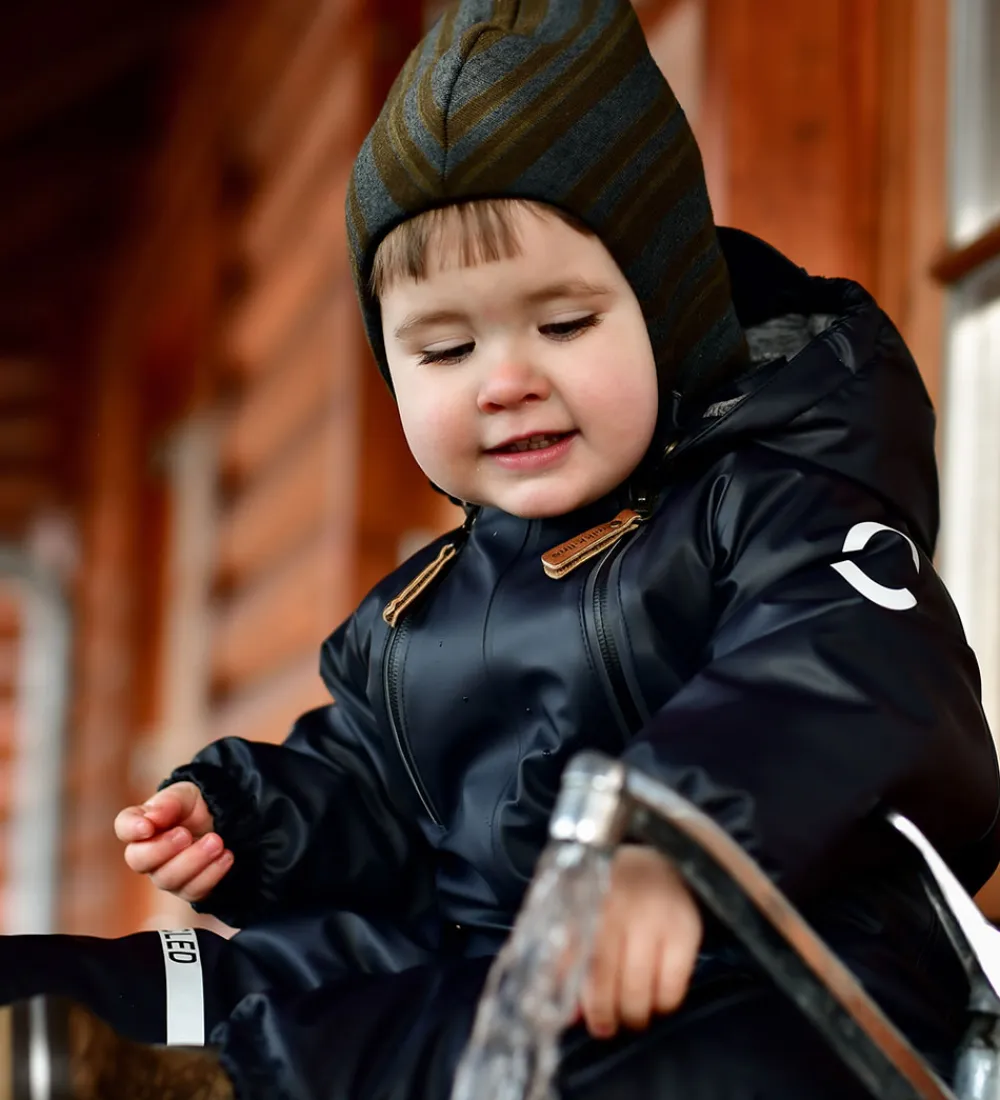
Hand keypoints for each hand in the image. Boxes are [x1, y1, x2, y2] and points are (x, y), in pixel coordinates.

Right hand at [114, 782, 233, 902]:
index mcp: (143, 824)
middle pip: (139, 860)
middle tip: (186, 834)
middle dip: (163, 848)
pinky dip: (212, 873)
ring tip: (216, 842)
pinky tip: (226, 856)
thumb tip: (152, 818)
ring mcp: (167, 874)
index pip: (124, 827)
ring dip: (194, 860)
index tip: (148, 826)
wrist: (225, 821)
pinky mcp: (189, 888)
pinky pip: (194, 890)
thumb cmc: (196, 807)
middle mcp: (148, 854)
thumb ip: (168, 803)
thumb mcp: (186, 795)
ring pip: (168, 879)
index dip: (131, 829)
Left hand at [579, 845, 701, 1038]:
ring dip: (633, 1014)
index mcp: (585, 898)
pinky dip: (662, 1004)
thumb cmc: (615, 892)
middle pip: (603, 976)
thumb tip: (570, 1015)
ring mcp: (654, 918)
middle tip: (605, 1026)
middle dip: (603, 1013)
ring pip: (638, 988)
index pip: (571, 956)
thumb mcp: (586, 909)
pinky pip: (672, 987)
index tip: (575, 1017)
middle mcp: (618, 906)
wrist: (664, 860)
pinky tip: (655, 998)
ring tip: (631, 1014)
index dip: (572, 992)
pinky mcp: (685, 931)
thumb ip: (571, 955)